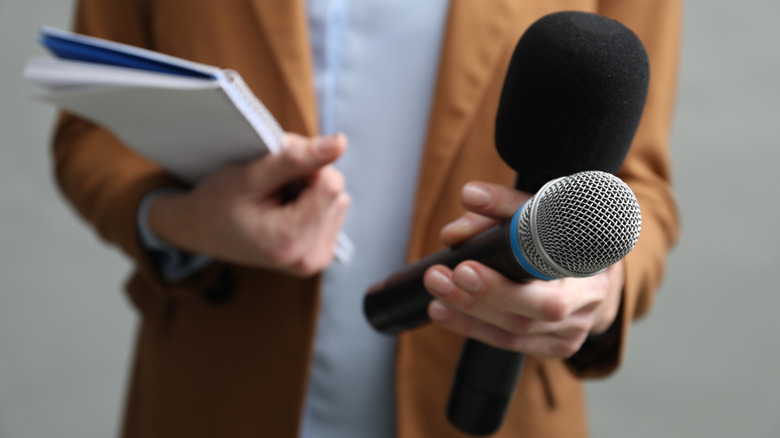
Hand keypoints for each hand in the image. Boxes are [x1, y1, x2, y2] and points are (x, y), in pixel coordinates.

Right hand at [147, 133, 350, 276]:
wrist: (202, 230)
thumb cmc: (218, 201)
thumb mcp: (251, 174)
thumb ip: (297, 158)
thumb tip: (341, 142)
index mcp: (290, 241)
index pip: (330, 183)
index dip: (306, 165)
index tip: (277, 168)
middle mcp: (308, 259)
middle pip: (335, 191)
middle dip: (306, 178)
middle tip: (270, 183)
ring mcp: (315, 260)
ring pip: (336, 199)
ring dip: (309, 189)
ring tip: (274, 198)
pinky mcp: (319, 255)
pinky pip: (333, 211)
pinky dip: (312, 203)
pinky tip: (284, 209)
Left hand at [424, 182, 622, 357]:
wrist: (594, 272)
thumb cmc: (568, 234)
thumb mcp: (545, 210)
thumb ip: (506, 203)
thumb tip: (470, 197)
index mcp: (594, 258)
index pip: (558, 263)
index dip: (516, 266)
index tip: (466, 263)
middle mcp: (590, 299)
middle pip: (540, 308)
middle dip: (487, 294)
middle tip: (446, 276)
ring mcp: (575, 329)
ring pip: (519, 329)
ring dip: (469, 310)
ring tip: (436, 288)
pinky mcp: (555, 346)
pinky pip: (509, 342)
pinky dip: (472, 326)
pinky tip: (443, 311)